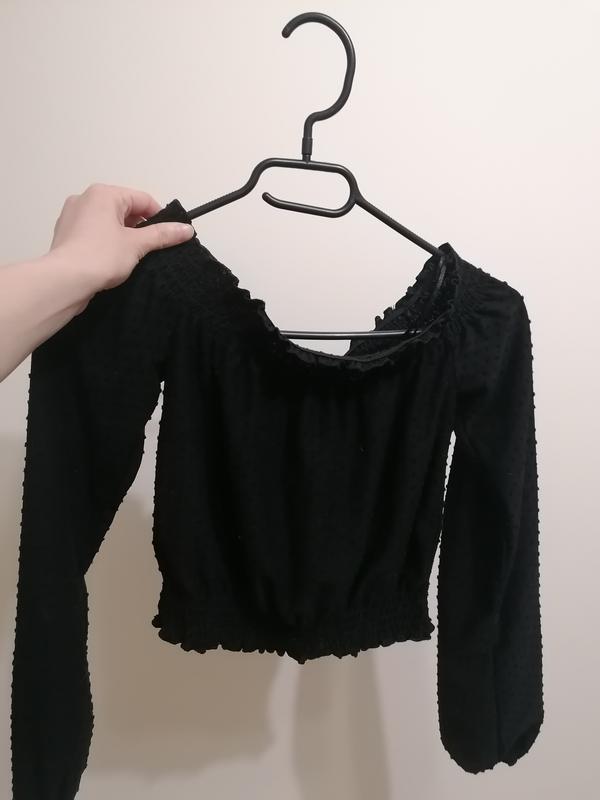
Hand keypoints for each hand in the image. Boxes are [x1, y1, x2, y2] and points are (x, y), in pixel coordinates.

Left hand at [48, 182, 194, 291]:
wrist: (64, 281)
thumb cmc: (100, 256)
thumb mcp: (137, 244)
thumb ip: (163, 235)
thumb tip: (187, 229)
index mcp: (103, 194)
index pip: (141, 199)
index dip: (159, 217)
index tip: (170, 235)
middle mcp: (85, 199)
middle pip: (124, 208)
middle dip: (140, 227)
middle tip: (152, 248)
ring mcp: (72, 216)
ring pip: (108, 221)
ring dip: (123, 235)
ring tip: (133, 256)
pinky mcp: (66, 234)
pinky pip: (94, 232)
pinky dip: (106, 242)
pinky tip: (113, 260)